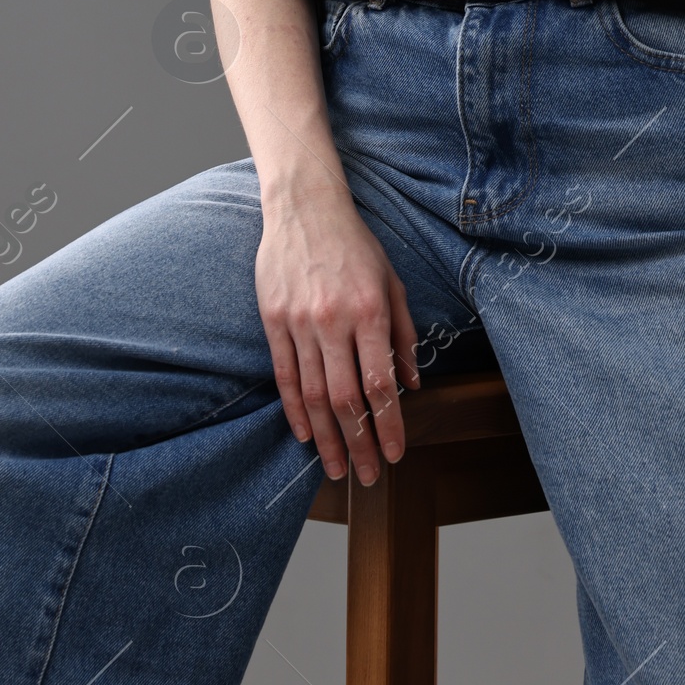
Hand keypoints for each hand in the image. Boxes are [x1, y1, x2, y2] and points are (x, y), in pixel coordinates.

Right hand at [255, 175, 420, 486]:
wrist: (305, 207)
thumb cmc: (356, 245)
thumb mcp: (393, 282)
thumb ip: (404, 334)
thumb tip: (412, 385)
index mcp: (369, 311)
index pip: (379, 383)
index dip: (387, 424)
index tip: (395, 454)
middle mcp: (332, 321)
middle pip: (344, 398)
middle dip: (358, 444)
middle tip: (368, 476)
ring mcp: (298, 322)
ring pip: (311, 394)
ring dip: (326, 438)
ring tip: (335, 469)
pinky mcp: (273, 320)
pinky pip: (284, 375)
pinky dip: (294, 410)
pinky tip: (304, 435)